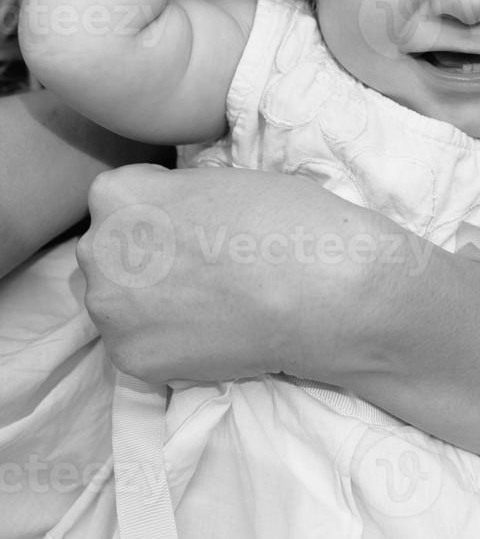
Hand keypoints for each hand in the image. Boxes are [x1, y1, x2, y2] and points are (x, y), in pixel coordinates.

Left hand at [76, 163, 406, 383]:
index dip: (161, 207)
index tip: (195, 220)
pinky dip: (169, 338)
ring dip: (150, 300)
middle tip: (202, 263)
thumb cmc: (288, 219)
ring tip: (208, 301)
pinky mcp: (132, 358)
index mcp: (119, 196)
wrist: (321, 289)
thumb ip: (182, 197)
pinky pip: (141, 342)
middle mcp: (99, 251)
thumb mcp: (226, 180)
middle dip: (146, 255)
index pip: (119, 195)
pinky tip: (211, 328)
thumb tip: (177, 217)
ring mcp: (111, 311)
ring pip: (120, 301)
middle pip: (110, 250)